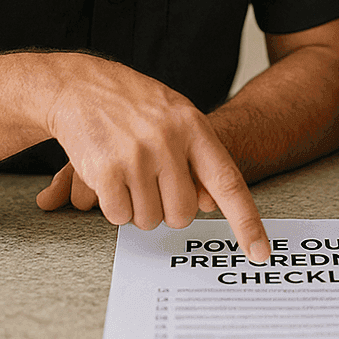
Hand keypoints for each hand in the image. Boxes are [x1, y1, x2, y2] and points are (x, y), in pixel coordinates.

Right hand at [33, 55, 269, 263]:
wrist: (78, 86)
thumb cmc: (132, 104)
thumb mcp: (175, 115)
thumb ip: (197, 155)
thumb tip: (212, 204)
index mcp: (193, 126)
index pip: (228, 182)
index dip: (246, 221)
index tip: (260, 252)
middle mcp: (169, 141)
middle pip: (181, 214)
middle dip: (166, 211)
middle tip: (151, 184)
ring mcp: (138, 156)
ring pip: (148, 219)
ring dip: (136, 208)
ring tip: (127, 173)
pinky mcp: (107, 171)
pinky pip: (119, 215)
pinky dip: (113, 206)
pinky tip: (108, 177)